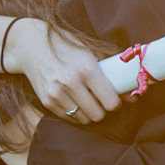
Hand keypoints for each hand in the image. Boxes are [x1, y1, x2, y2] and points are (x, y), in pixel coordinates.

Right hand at [6, 19, 120, 123]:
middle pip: (98, 114)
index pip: (110, 101)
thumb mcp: (90, 52)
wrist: (31, 46)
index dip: (116, 102)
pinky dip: (75, 113)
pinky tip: (74, 100)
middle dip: (103, 110)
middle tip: (101, 101)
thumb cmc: (66, 46)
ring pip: (84, 119)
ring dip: (89, 113)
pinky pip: (69, 118)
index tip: (114, 99)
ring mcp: (57, 94)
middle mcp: (71, 83)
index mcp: (86, 69)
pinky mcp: (47, 101)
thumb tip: (133, 96)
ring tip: (87, 100)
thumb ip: (111, 73)